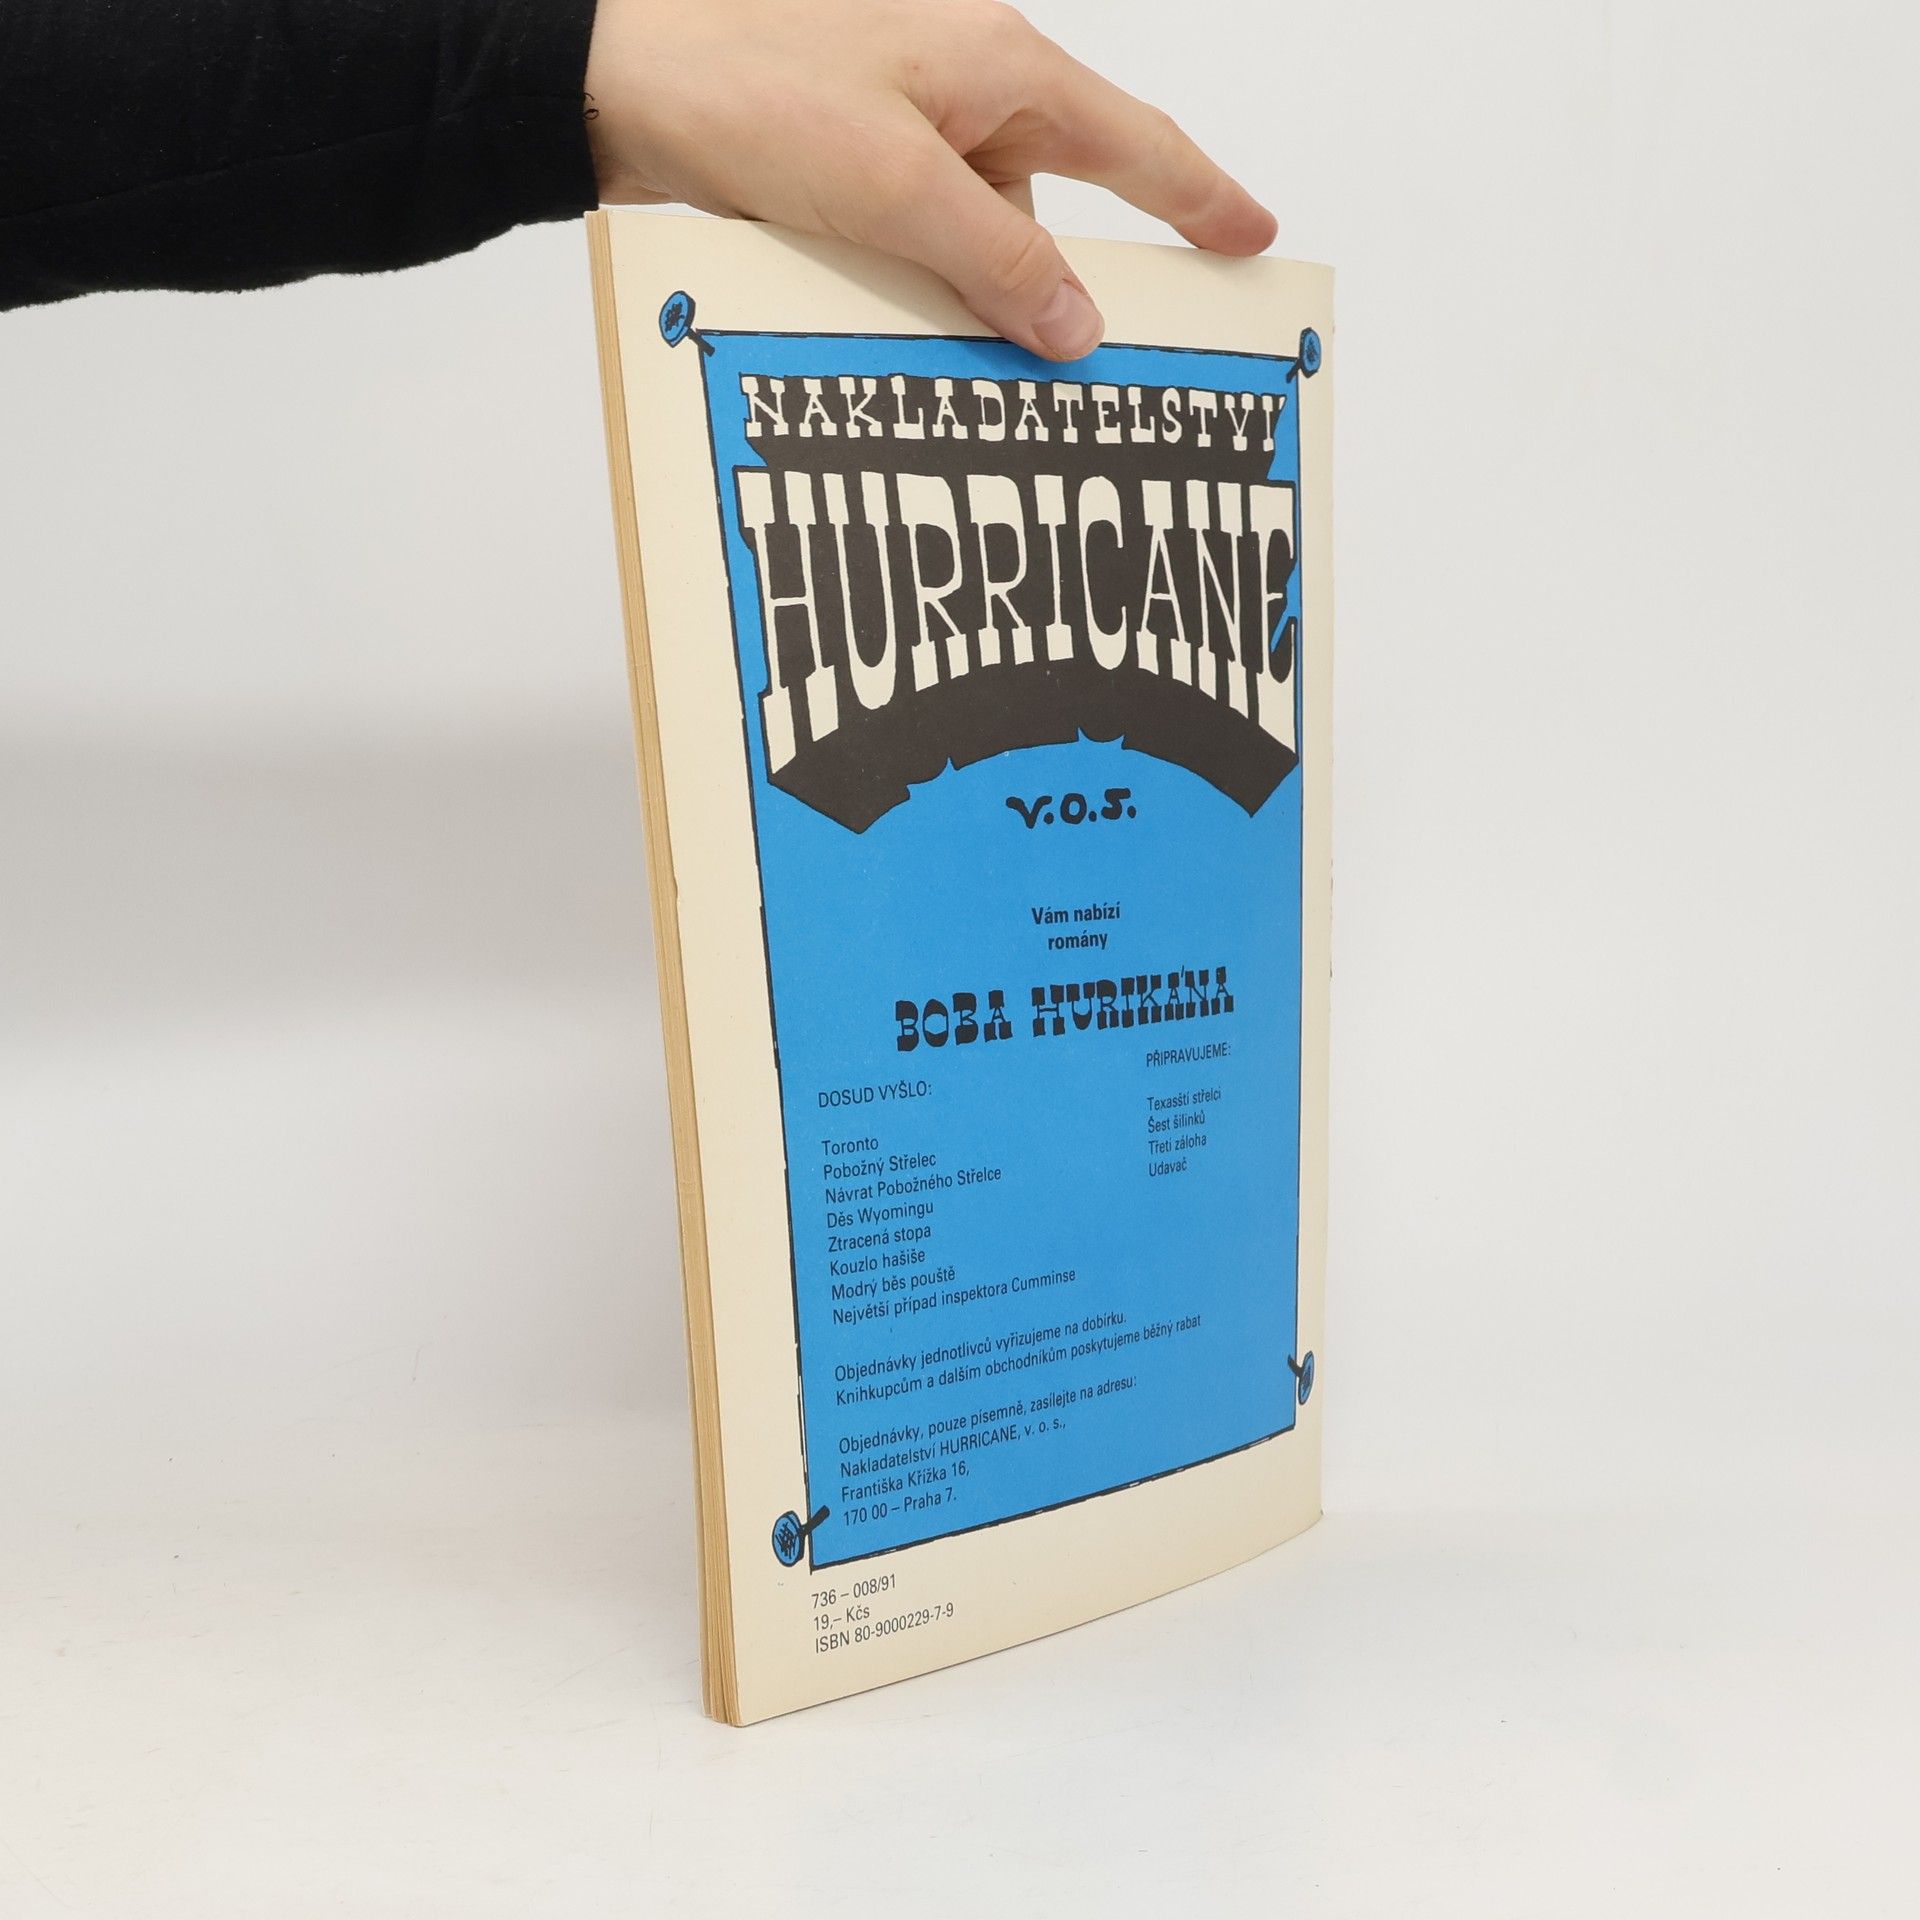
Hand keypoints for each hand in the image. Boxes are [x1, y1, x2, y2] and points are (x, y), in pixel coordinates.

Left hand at [583, 0, 1276, 360]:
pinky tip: (887, 319)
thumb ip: (999, 258)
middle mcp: (963, 85)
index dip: (1203, 196)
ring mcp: (905, 121)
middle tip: (1077, 362)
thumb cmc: (749, 89)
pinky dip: (916, 280)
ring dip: (969, 294)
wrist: (617, 80)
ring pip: (976, 229)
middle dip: (1060, 281)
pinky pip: (917, 233)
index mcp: (999, 65)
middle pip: (1051, 200)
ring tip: (946, 353)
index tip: (1254, 237)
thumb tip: (1079, 325)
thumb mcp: (899, 191)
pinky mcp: (851, 158)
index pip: (1134, 141)